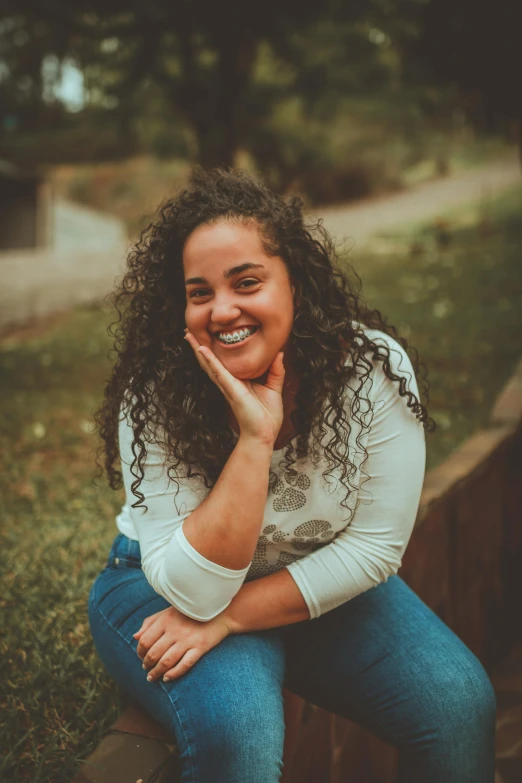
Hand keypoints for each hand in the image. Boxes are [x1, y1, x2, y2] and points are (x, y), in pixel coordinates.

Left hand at [134, 606, 230, 681]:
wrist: (219, 612)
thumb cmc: (190, 613)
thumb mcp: (168, 612)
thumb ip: (150, 622)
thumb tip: (135, 637)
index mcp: (165, 620)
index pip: (145, 640)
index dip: (139, 652)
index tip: (141, 657)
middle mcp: (175, 630)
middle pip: (153, 653)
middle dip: (147, 664)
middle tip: (146, 669)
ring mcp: (188, 640)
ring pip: (166, 662)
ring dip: (156, 672)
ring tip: (152, 677)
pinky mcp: (200, 647)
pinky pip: (184, 665)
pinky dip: (173, 674)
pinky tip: (167, 678)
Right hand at [184, 329, 284, 444]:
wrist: (264, 434)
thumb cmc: (267, 416)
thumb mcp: (274, 388)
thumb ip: (276, 370)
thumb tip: (279, 353)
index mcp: (238, 380)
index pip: (223, 361)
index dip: (214, 348)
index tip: (207, 333)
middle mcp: (229, 381)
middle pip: (210, 360)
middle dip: (198, 345)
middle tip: (188, 330)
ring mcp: (227, 385)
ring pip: (209, 364)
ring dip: (198, 349)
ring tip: (188, 334)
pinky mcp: (231, 390)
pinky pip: (218, 372)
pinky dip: (209, 360)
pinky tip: (201, 349)